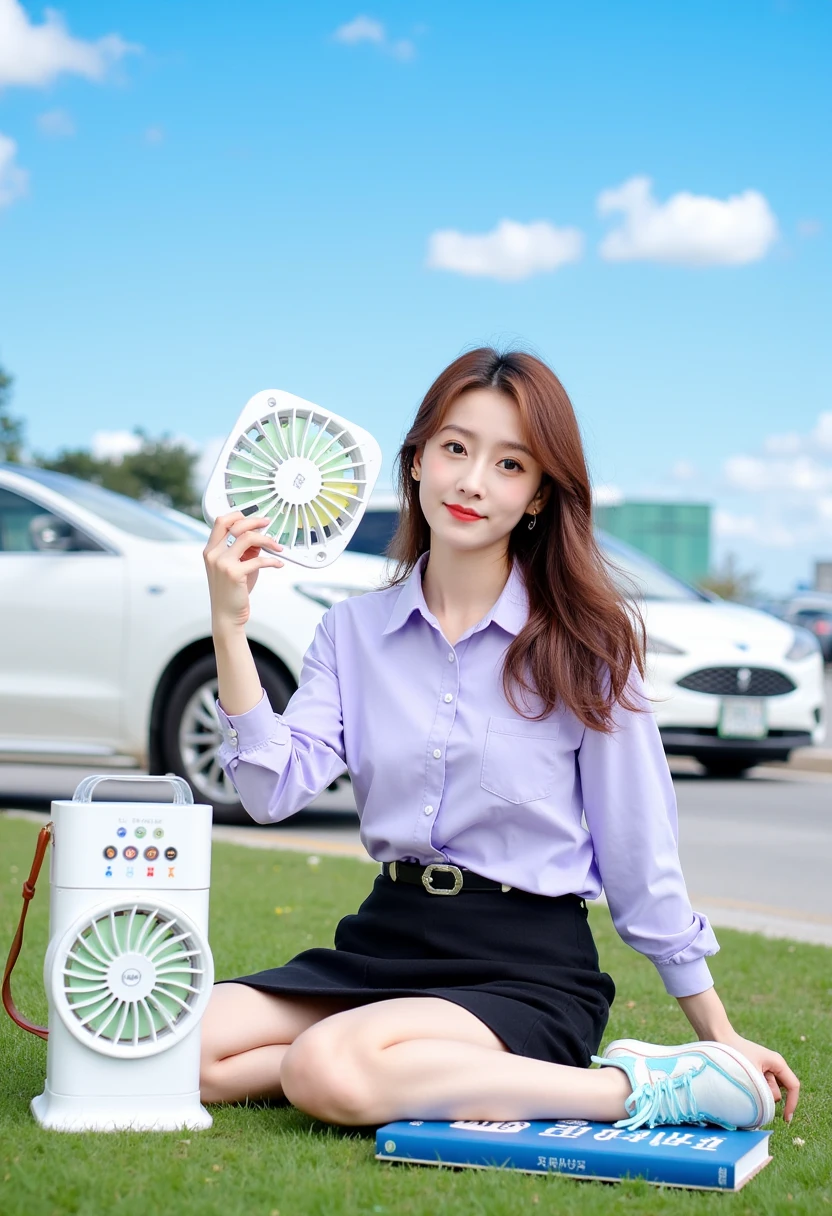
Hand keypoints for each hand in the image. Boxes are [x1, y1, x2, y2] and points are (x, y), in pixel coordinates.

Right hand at [203, 510, 283, 630]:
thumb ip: (244, 551)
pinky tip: (278, 564)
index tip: (254, 519)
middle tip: (268, 523)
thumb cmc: (232, 591)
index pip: (221, 522)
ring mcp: (222, 563)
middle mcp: (214, 554)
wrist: (227, 615)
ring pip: (248, 538)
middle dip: (254, 521)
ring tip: (277, 546)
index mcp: (211, 550)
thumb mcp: (235, 566)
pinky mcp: (234, 573)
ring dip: (267, 539)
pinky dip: (272, 561)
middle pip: (234, 524)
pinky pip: (259, 559)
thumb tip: (260, 537)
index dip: (239, 516)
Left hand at [715, 1030, 799, 1121]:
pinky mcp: (756, 1073)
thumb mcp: (753, 1074)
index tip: (785, 1119)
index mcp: (778, 1063)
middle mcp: (774, 1066)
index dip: (792, 1104)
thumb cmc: (736, 1053)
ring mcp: (765, 1070)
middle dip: (766, 1095)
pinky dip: (753, 1091)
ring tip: (743, 1079)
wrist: (719, 1038)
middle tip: (750, 1083)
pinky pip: (759, 1089)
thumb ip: (764, 1092)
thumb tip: (768, 1108)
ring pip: (768, 1092)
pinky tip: (741, 1082)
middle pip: (778, 1092)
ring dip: (758, 1092)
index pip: (793, 1086)